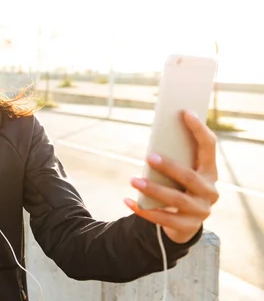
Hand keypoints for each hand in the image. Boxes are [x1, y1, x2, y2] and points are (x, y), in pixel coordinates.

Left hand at [124, 110, 219, 243]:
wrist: (185, 223)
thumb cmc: (179, 188)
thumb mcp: (181, 174)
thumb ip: (175, 159)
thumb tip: (154, 142)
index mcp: (210, 171)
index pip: (209, 146)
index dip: (198, 129)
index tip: (184, 112)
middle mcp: (210, 191)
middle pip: (189, 176)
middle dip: (169, 166)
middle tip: (149, 157)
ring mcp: (200, 211)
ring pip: (175, 199)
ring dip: (152, 189)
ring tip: (133, 180)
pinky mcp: (186, 226)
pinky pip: (161, 218)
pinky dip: (141, 209)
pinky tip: (127, 200)